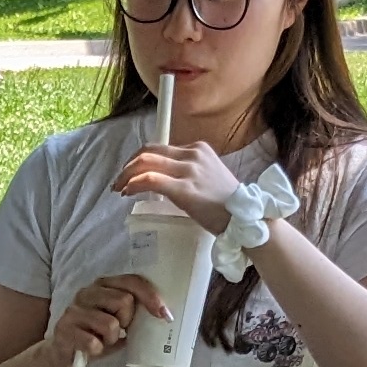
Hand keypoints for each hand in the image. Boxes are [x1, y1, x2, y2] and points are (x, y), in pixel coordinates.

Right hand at [46, 271, 167, 366]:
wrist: (62, 355)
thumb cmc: (95, 336)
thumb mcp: (116, 320)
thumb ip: (132, 311)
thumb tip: (163, 314)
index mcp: (102, 285)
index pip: (131, 281)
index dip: (150, 296)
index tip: (164, 315)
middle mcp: (86, 293)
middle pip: (123, 300)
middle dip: (127, 321)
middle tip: (120, 330)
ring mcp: (73, 310)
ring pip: (110, 324)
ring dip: (111, 339)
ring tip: (102, 341)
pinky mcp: (64, 329)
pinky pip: (93, 342)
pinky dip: (97, 350)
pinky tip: (90, 350)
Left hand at [115, 139, 244, 236]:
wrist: (246, 218)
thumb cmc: (228, 204)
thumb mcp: (209, 176)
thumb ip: (189, 172)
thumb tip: (166, 179)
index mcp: (198, 149)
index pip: (161, 148)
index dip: (141, 158)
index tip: (131, 171)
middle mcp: (192, 154)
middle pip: (149, 151)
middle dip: (129, 165)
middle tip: (120, 180)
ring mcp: (188, 171)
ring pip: (146, 163)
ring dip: (126, 175)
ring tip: (120, 188)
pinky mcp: (184, 189)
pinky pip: (150, 180)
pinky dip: (134, 184)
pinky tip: (129, 193)